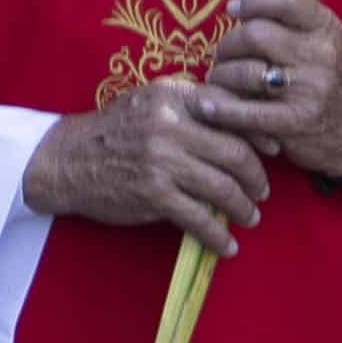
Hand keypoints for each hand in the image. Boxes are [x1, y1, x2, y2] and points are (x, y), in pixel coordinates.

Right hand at [23, 83, 271, 247]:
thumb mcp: (150, 100)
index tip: (273, 151)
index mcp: (174, 96)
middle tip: (263, 191)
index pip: (231, 111)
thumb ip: (192, 104)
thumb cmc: (114, 129)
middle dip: (257, 177)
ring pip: (223, 187)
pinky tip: (227, 246)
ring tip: (249, 216)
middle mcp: (170, 125)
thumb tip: (243, 121)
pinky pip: (199, 218)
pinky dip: (218, 236)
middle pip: (235, 152)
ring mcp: (162, 160)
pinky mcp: (153, 194)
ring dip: (243, 207)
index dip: (258, 134)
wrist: (67, 159)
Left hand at [203, 0, 341, 177]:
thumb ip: (284, 23)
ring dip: (221, 77)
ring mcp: (312, 88)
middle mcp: (322, 54)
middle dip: (228, 46)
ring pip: (244, 71)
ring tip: (220, 82)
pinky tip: (206, 106)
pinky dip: (221, 108)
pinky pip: (246, 111)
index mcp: (326, 28)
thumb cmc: (318, 78)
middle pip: (255, 35)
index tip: (233, 9)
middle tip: (222, 57)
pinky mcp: (298, 120)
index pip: (290, 0)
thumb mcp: (316, 42)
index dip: (255, 1)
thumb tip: (235, 9)